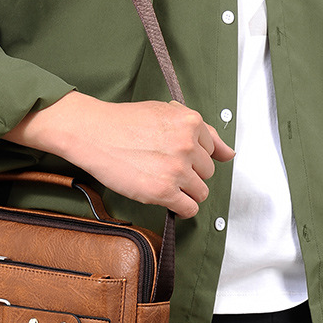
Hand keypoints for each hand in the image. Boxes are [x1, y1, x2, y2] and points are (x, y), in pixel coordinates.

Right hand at [2, 92, 234, 217]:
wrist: (93, 132)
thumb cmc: (125, 122)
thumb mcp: (166, 113)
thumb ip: (202, 132)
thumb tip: (230, 153)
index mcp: (191, 122)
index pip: (212, 149)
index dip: (193, 155)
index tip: (177, 156)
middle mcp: (188, 145)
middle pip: (207, 172)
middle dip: (190, 173)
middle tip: (164, 168)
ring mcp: (177, 169)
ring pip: (201, 192)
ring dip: (185, 192)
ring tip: (163, 183)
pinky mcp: (164, 191)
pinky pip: (189, 208)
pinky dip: (182, 209)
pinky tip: (168, 201)